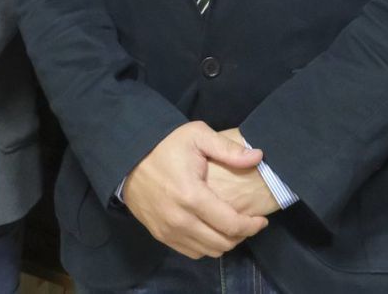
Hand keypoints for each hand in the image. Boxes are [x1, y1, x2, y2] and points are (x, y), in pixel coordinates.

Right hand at [121, 121, 268, 258]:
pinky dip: (205, 246)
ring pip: (208, 251)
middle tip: (247, 223)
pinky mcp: (159, 234)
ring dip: (224, 243)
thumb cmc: (164, 145)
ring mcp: (168, 230)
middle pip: (222, 243)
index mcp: (192, 196)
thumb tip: (258, 157)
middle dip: (241, 236)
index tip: (261, 220)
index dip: (252, 226)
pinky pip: (191, 251)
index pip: (232, 224)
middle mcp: (180, 219)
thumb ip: (228, 149)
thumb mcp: (196, 136)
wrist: (126, 156)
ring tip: (229, 227)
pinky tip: (209, 230)